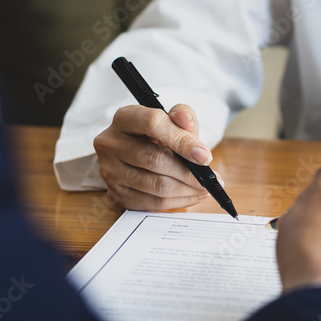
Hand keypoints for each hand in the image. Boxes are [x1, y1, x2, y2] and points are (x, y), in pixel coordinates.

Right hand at [93, 104, 219, 210]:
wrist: (136, 154)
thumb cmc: (158, 136)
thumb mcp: (172, 121)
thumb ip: (183, 117)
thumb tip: (186, 119)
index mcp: (124, 118)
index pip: (153, 124)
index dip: (182, 141)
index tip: (205, 157)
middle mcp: (110, 143)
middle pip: (155, 160)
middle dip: (189, 172)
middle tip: (211, 179)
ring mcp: (109, 171)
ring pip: (156, 186)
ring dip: (187, 190)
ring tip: (204, 188)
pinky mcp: (116, 194)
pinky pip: (152, 203)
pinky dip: (177, 201)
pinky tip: (191, 195)